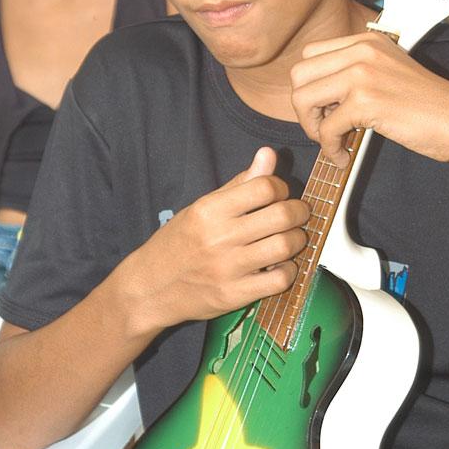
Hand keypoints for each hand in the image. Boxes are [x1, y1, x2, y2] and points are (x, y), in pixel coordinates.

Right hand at [125, 148, 308, 332]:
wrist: (149, 287)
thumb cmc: (177, 243)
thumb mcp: (202, 207)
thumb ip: (239, 183)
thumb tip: (268, 154)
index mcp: (210, 210)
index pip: (265, 187)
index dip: (282, 188)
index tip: (280, 194)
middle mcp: (219, 237)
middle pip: (282, 216)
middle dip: (299, 212)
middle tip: (297, 214)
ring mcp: (227, 268)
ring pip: (285, 247)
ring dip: (298, 240)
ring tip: (291, 239)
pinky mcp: (234, 295)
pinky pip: (279, 281)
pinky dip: (289, 271)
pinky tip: (280, 266)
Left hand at [290, 31, 448, 169]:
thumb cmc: (429, 107)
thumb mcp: (389, 74)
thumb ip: (356, 74)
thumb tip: (319, 98)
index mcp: (366, 40)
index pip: (310, 55)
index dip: (312, 86)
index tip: (328, 109)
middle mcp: (362, 50)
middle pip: (299, 74)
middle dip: (305, 107)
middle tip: (325, 128)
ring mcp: (362, 74)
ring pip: (302, 98)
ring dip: (312, 127)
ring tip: (332, 142)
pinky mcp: (366, 101)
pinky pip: (325, 128)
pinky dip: (329, 148)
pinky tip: (343, 157)